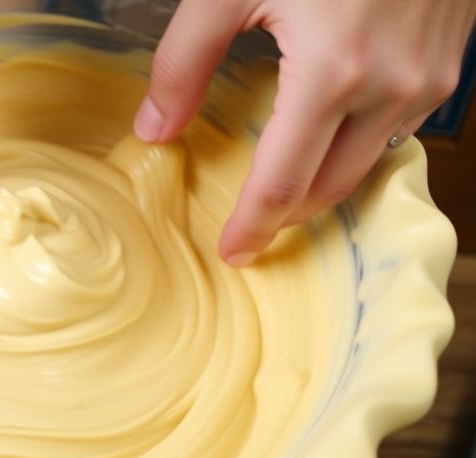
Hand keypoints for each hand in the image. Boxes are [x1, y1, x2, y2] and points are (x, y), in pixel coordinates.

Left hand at [134, 0, 475, 266]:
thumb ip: (184, 63)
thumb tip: (153, 131)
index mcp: (332, 75)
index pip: (282, 184)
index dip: (253, 226)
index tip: (233, 251)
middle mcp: (390, 88)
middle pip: (329, 188)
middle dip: (285, 215)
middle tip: (250, 227)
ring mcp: (427, 79)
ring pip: (367, 165)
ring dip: (322, 185)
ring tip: (281, 187)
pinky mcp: (446, 65)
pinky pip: (398, 131)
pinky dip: (357, 147)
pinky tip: (325, 138)